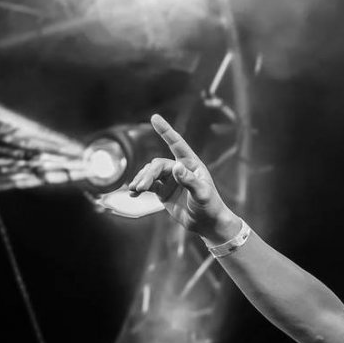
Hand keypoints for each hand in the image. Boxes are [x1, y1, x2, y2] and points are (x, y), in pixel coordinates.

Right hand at [127, 114, 239, 242]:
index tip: (154, 117)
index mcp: (192, 165)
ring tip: (135, 190)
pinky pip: (148, 185)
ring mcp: (170, 180)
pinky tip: (133, 193)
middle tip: (141, 187)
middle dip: (148, 174)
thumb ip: (189, 181)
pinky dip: (140, 187)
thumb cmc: (210, 207)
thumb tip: (175, 166)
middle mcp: (180, 169)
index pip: (177, 144)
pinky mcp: (163, 191)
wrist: (207, 224)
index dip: (166, 131)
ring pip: (150, 174)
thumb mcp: (202, 194)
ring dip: (141, 180)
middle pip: (158, 165)